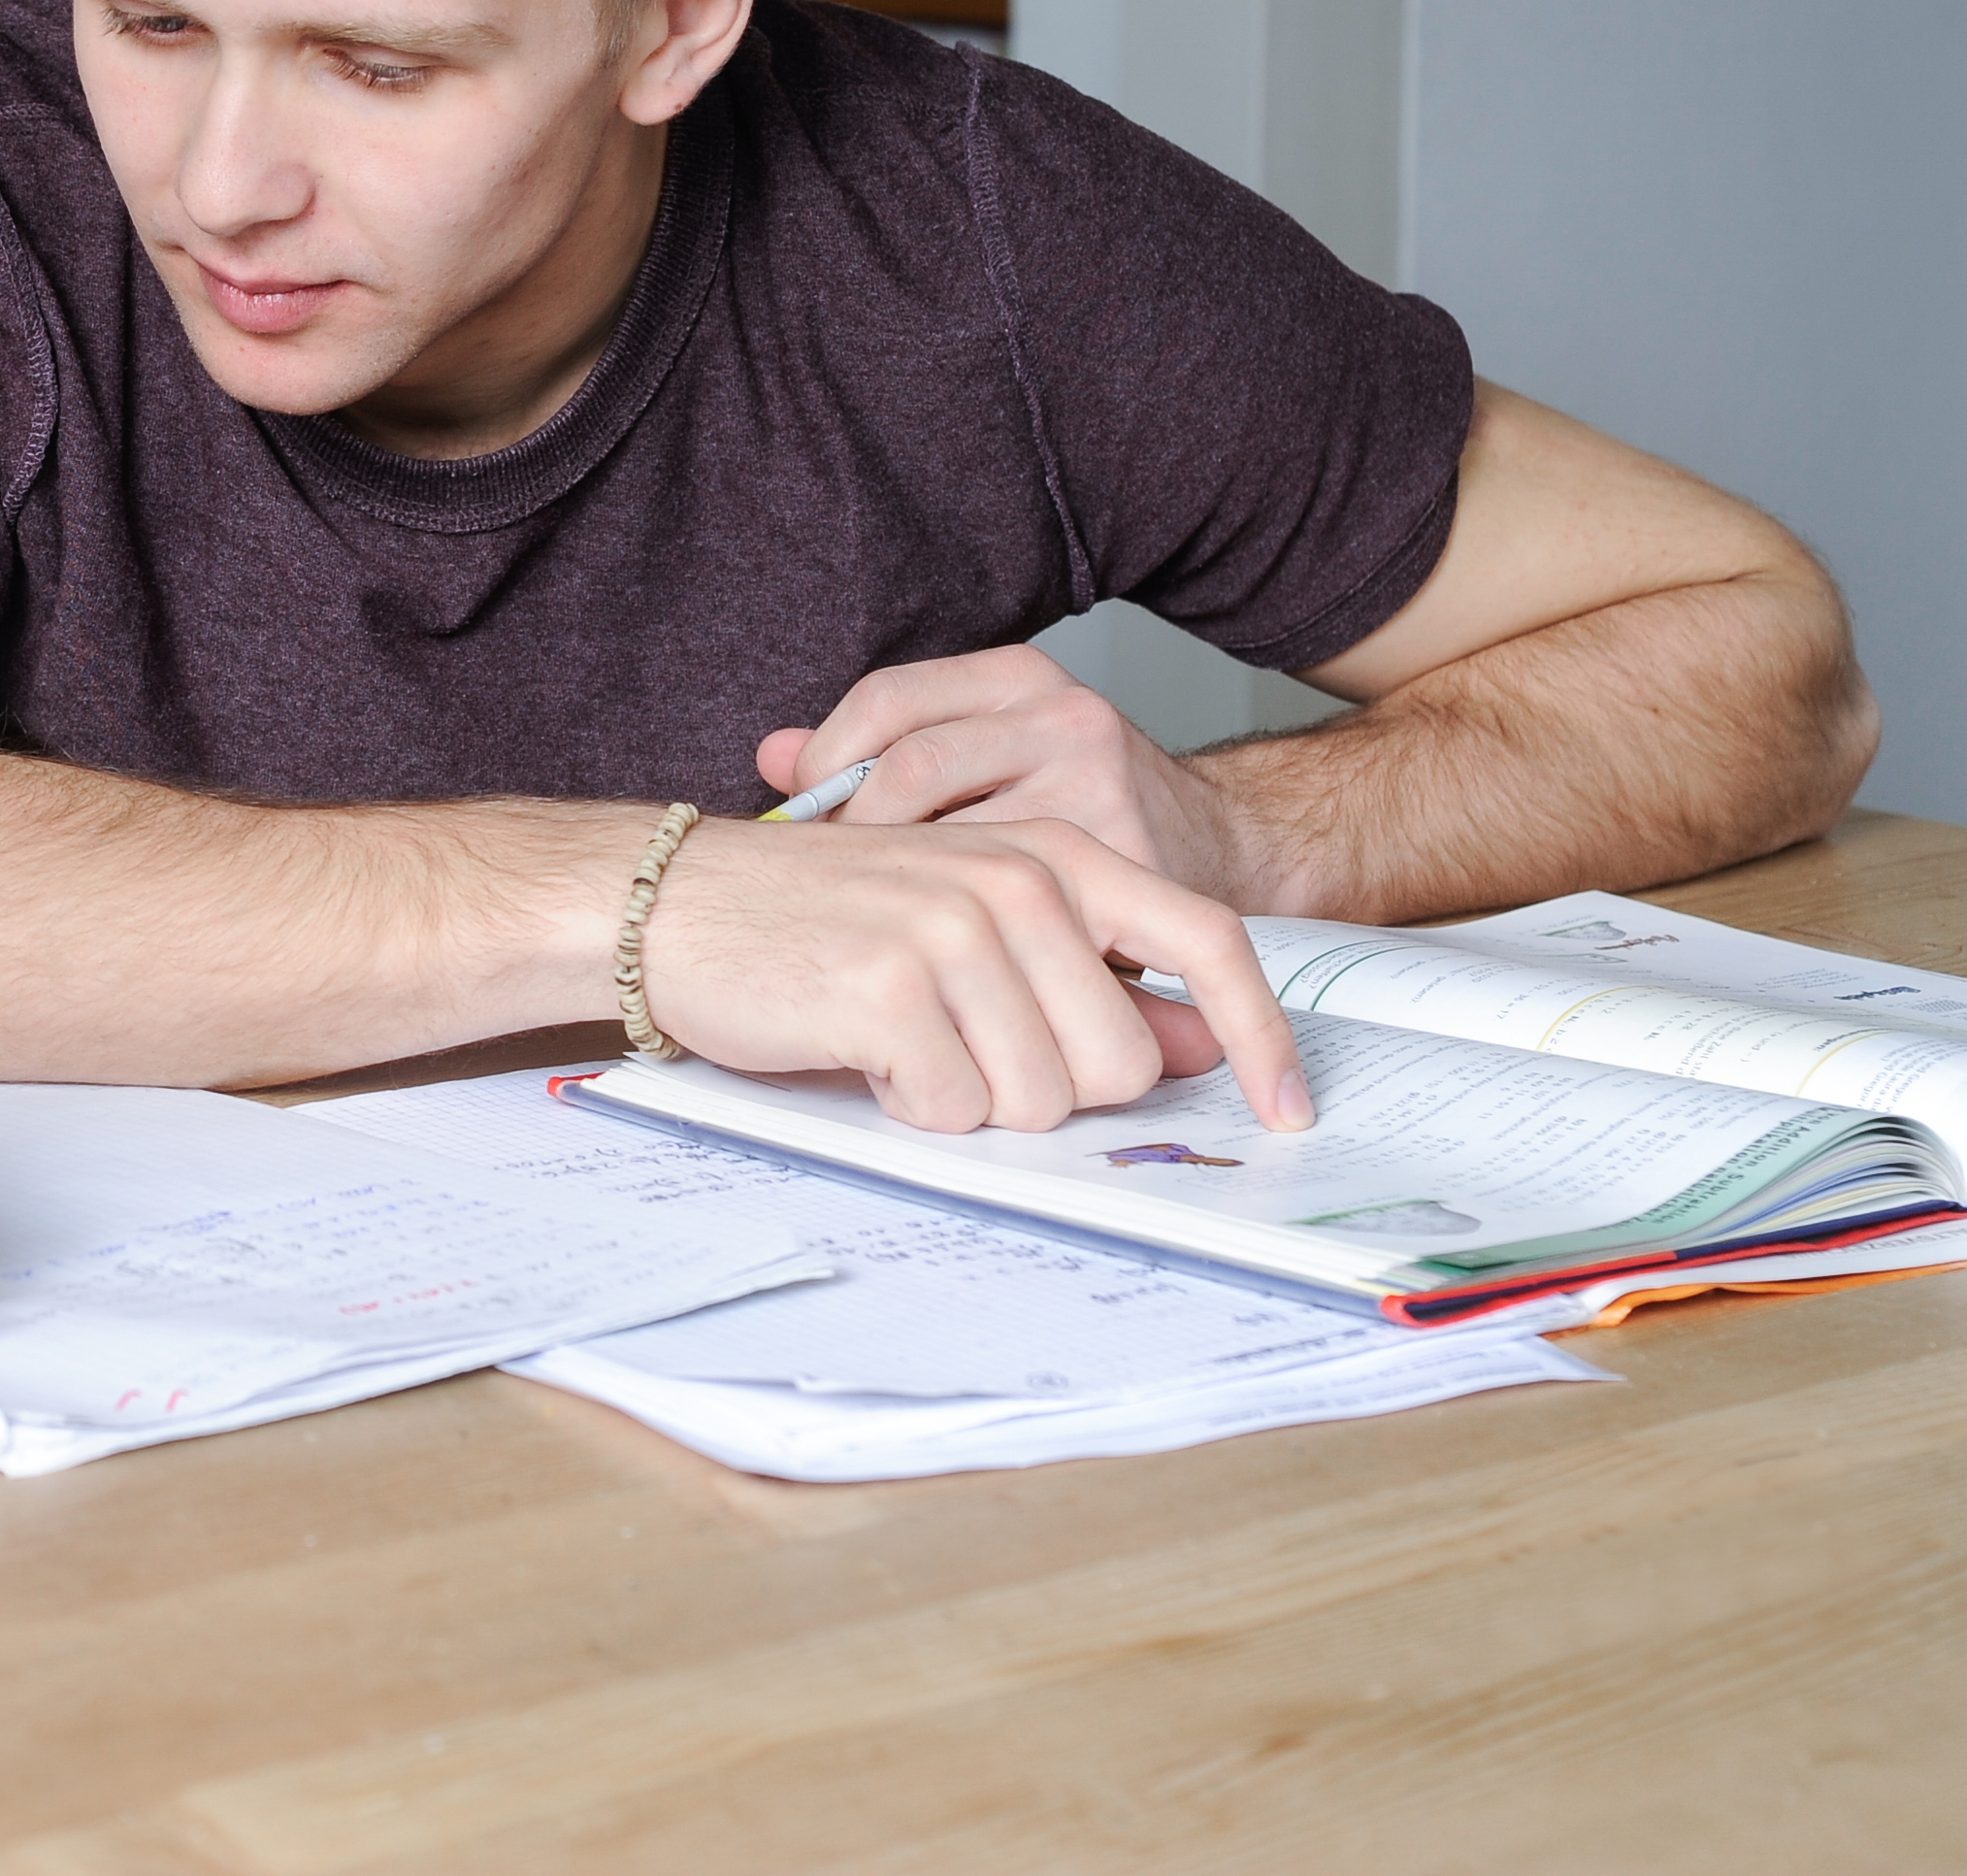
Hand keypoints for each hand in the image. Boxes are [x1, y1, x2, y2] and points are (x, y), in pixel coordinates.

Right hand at [636, 814, 1313, 1135]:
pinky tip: (863, 1050)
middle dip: (1052, 1091)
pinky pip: (952, 1112)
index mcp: (1055, 854)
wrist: (677, 900)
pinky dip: (909, 1106)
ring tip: (906, 1040)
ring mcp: (953, 932)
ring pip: (1039, 1102)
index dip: (1261, 1037)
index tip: (1289, 1108)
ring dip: (970, 1101)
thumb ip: (1092, 975)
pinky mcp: (887, 991)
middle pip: (1122, 1063)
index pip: (1208, 938)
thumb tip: (1199, 1044)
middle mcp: (1016, 882)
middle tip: (969, 1049)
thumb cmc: (825, 918)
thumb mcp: (973, 922)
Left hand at [758, 646, 1249, 900]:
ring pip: (958, 841)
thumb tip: (768, 755)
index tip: (802, 815)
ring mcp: (1098, 784)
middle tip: (831, 886)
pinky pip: (1016, 909)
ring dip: (905, 892)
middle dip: (855, 834)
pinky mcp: (1127, 859)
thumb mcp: (989, 756)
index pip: (887, 700)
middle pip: (911, 767)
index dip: (827, 760)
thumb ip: (882, 754)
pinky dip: (965, 938)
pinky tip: (940, 960)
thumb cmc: (1083, 809)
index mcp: (1017, 679)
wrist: (1227, 850)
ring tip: (877, 924)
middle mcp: (1061, 716)